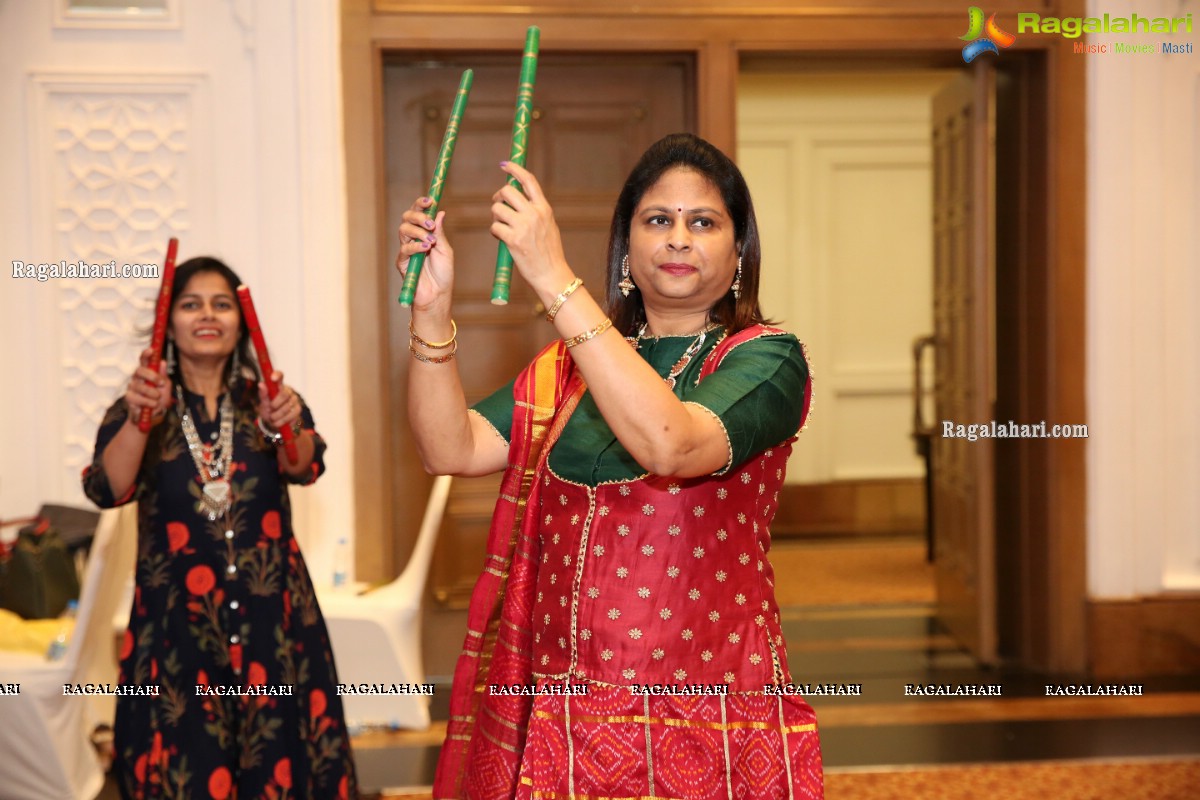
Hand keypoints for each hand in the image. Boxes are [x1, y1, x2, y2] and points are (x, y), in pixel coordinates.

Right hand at [125, 348, 170, 426]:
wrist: (153, 417)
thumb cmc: (159, 399)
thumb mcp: (165, 387)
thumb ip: (163, 376)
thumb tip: (162, 362)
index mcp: (146, 373)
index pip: (143, 361)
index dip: (145, 355)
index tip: (151, 350)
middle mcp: (137, 378)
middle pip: (139, 370)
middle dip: (151, 376)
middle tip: (160, 383)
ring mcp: (131, 387)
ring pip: (138, 385)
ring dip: (151, 392)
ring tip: (157, 398)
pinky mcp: (128, 398)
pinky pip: (135, 397)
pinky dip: (146, 401)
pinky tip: (153, 404)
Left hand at [257, 371, 300, 435]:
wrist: (274, 422)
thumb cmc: (268, 409)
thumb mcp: (263, 402)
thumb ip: (263, 394)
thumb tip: (261, 384)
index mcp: (278, 386)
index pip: (279, 375)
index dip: (277, 375)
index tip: (272, 378)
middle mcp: (288, 390)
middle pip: (284, 394)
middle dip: (275, 405)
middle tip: (270, 409)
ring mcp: (295, 399)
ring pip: (287, 407)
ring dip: (277, 415)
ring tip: (272, 418)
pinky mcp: (298, 409)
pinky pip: (292, 414)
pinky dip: (283, 420)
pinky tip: (278, 422)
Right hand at [395, 196, 454, 310]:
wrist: (438, 294)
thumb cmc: (443, 273)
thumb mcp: (445, 250)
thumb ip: (440, 232)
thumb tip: (440, 212)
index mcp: (424, 233)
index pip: (419, 213)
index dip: (421, 204)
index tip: (430, 200)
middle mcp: (413, 238)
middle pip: (407, 217)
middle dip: (418, 216)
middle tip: (430, 223)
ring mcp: (406, 249)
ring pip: (404, 229)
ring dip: (418, 231)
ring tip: (431, 241)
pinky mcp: (402, 261)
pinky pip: (404, 248)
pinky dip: (416, 246)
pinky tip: (426, 248)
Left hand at [490, 162, 571, 294]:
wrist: (552, 274)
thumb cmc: (549, 253)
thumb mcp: (548, 226)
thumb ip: (535, 212)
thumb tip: (517, 198)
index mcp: (544, 208)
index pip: (529, 180)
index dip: (515, 169)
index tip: (505, 165)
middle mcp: (535, 214)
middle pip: (507, 191)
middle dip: (498, 197)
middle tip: (498, 206)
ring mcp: (524, 226)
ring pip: (497, 209)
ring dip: (495, 217)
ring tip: (502, 227)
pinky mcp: (513, 240)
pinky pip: (494, 227)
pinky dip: (494, 232)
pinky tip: (502, 239)